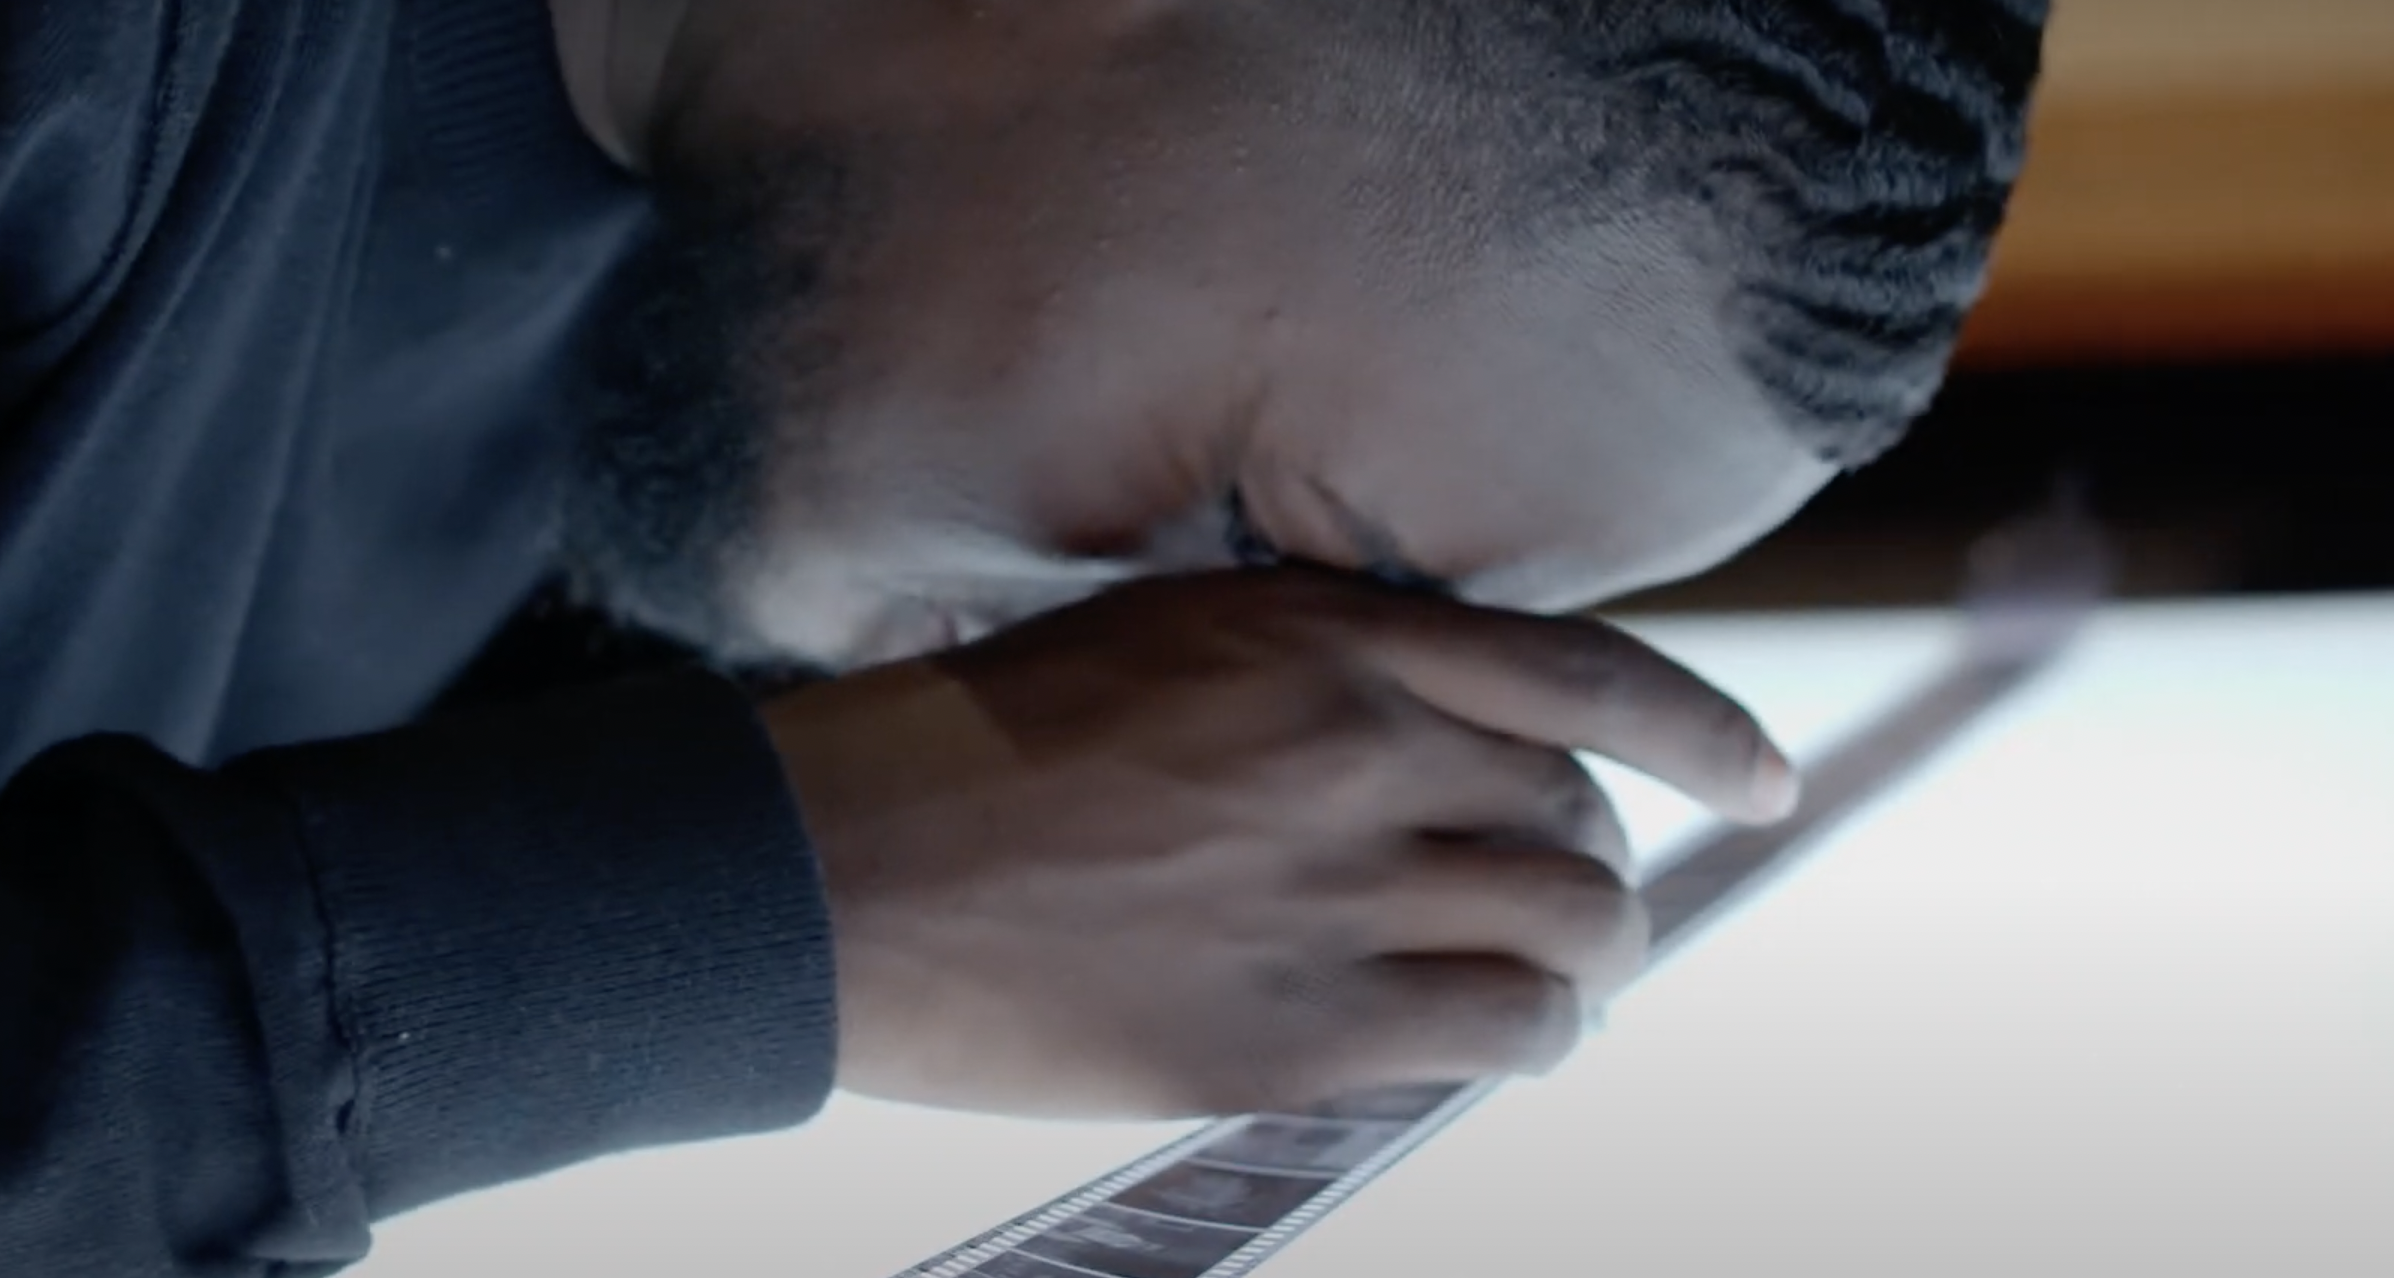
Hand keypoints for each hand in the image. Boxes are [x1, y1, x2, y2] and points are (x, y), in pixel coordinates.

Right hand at [764, 568, 1796, 1119]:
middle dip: (1595, 866)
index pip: (1589, 676)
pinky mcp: (1289, 1034)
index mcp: (1322, 635)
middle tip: (1563, 901)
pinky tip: (1499, 1037)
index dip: (1705, 734)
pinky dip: (1529, 1037)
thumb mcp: (1162, 638)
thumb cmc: (973, 747)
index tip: (1761, 783)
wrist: (830, 871)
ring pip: (1567, 935)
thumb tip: (1448, 736)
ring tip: (1549, 985)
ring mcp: (1328, 894)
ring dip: (1582, 966)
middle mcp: (1353, 750)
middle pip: (1579, 821)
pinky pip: (1497, 1034)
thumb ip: (1318, 667)